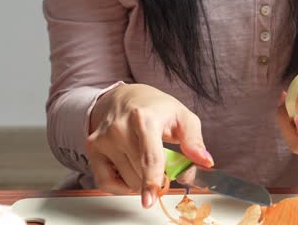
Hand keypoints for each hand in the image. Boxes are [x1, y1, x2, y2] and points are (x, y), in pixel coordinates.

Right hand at [86, 84, 213, 207]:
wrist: (125, 98)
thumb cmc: (156, 109)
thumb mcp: (182, 117)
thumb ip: (194, 140)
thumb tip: (205, 161)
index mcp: (144, 118)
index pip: (149, 156)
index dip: (152, 180)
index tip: (151, 198)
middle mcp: (119, 128)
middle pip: (140, 173)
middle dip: (156, 177)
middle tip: (162, 161)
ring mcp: (103, 139)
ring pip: (127, 181)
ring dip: (141, 180)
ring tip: (145, 159)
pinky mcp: (92, 148)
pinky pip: (106, 183)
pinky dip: (122, 185)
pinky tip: (130, 170)